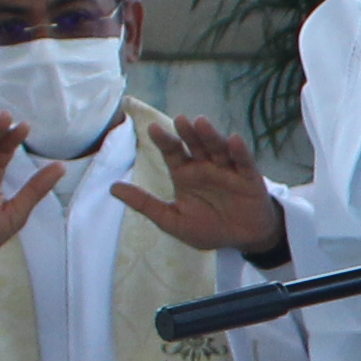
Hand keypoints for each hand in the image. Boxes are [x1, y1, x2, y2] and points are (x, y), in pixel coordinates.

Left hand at [110, 111, 290, 261]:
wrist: (242, 240)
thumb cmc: (208, 228)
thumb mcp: (171, 219)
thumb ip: (144, 203)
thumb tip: (112, 188)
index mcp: (185, 174)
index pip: (172, 152)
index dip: (164, 140)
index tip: (153, 129)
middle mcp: (205, 167)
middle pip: (195, 145)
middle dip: (187, 133)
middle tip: (180, 120)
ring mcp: (227, 170)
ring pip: (217, 148)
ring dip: (210, 136)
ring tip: (201, 123)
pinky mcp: (249, 178)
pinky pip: (244, 162)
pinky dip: (239, 151)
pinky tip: (234, 140)